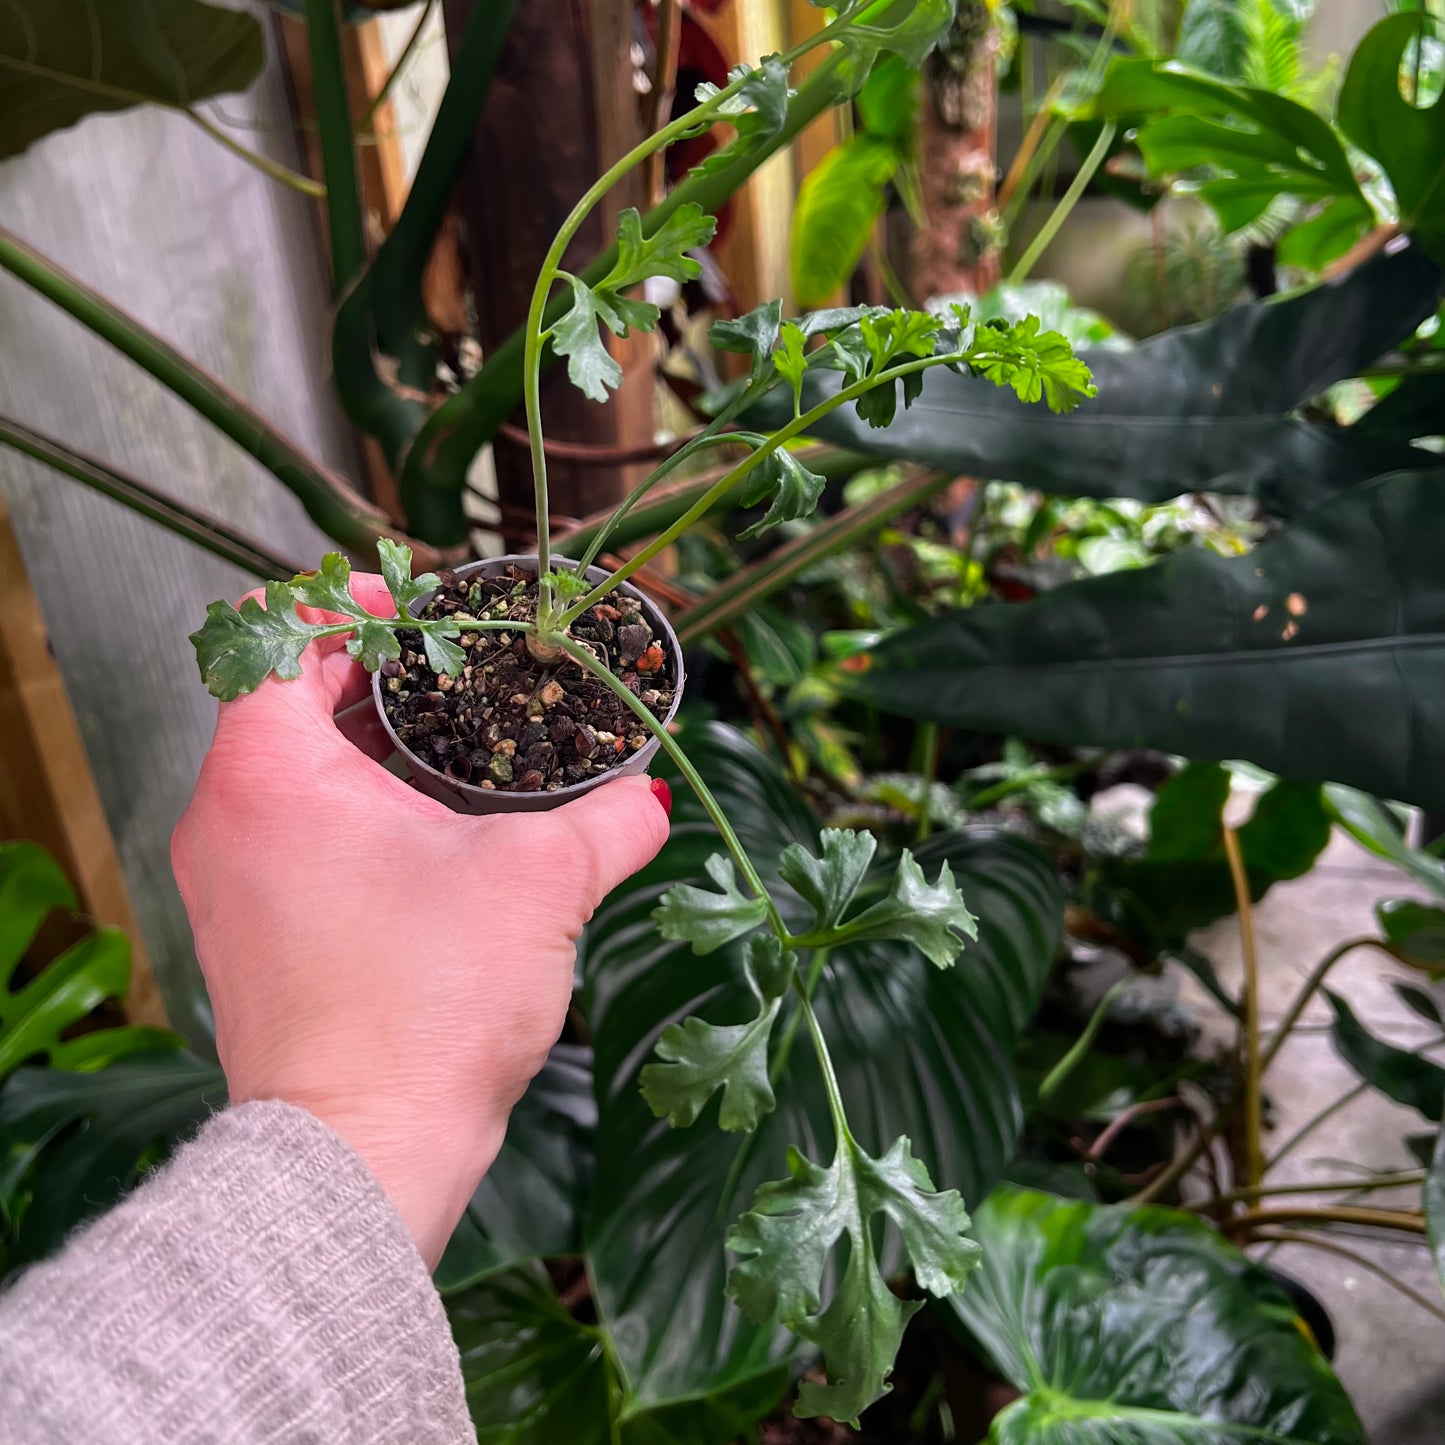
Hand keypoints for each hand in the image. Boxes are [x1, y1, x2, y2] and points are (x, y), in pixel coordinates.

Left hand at [172, 572, 670, 1265]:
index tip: (421, 613)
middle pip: (285, 698)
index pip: (276, 634)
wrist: (363, 1156)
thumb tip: (650, 797)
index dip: (352, 604)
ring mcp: (230, 884)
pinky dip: (356, 809)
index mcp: (267, 775)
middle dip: (377, 675)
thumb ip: (607, 823)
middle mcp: (225, 821)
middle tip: (459, 672)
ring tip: (459, 747)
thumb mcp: (538, 885)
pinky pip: (295, 834)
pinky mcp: (255, 937)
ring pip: (293, 770)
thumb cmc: (423, 1009)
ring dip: (371, 746)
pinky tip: (436, 833)